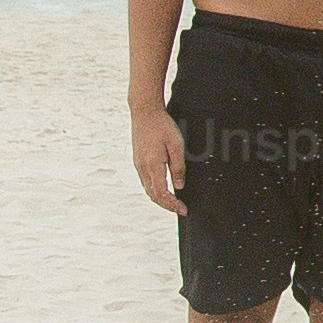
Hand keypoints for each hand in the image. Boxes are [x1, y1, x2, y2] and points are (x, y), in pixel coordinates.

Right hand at [131, 99, 185, 213]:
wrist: (144, 112)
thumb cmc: (162, 126)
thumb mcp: (176, 145)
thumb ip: (178, 167)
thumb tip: (179, 187)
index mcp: (152, 165)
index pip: (162, 194)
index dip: (172, 205)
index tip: (184, 210)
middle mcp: (143, 168)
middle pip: (153, 195)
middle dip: (167, 205)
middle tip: (181, 209)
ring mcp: (138, 165)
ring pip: (148, 189)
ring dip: (160, 199)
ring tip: (174, 202)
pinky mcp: (138, 160)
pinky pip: (146, 181)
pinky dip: (155, 190)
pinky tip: (163, 189)